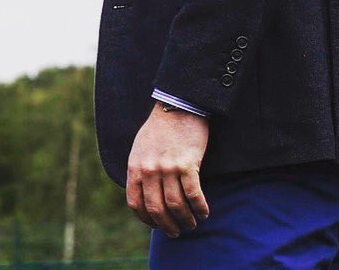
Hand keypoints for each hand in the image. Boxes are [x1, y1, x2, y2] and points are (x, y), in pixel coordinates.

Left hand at [125, 102, 209, 236]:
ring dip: (185, 220)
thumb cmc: (159, 128)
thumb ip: (140, 170)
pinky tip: (203, 212)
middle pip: (156, 209)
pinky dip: (199, 208)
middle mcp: (150, 169)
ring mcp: (168, 167)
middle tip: (176, 232)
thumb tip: (144, 194)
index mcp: (135, 166)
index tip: (156, 225)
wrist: (177, 106)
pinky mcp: (187, 164)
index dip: (147, 219)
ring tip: (191, 224)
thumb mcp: (140, 148)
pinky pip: (193, 195)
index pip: (136, 203)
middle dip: (167, 226)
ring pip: (176, 206)